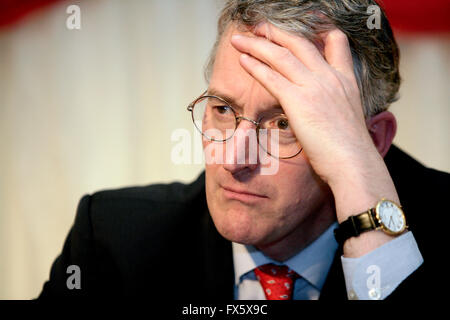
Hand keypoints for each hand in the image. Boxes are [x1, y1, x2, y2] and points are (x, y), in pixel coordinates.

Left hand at [230, 23, 372, 186]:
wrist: (354, 164)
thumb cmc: (351, 150)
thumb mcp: (350, 118)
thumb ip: (336, 104)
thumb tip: (324, 109)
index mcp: (346, 80)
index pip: (336, 43)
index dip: (318, 30)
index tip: (304, 26)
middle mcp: (331, 77)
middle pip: (300, 43)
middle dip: (276, 32)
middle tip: (260, 27)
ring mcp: (314, 86)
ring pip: (281, 56)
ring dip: (257, 45)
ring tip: (240, 39)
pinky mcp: (298, 101)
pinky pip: (271, 77)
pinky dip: (255, 66)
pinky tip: (243, 60)